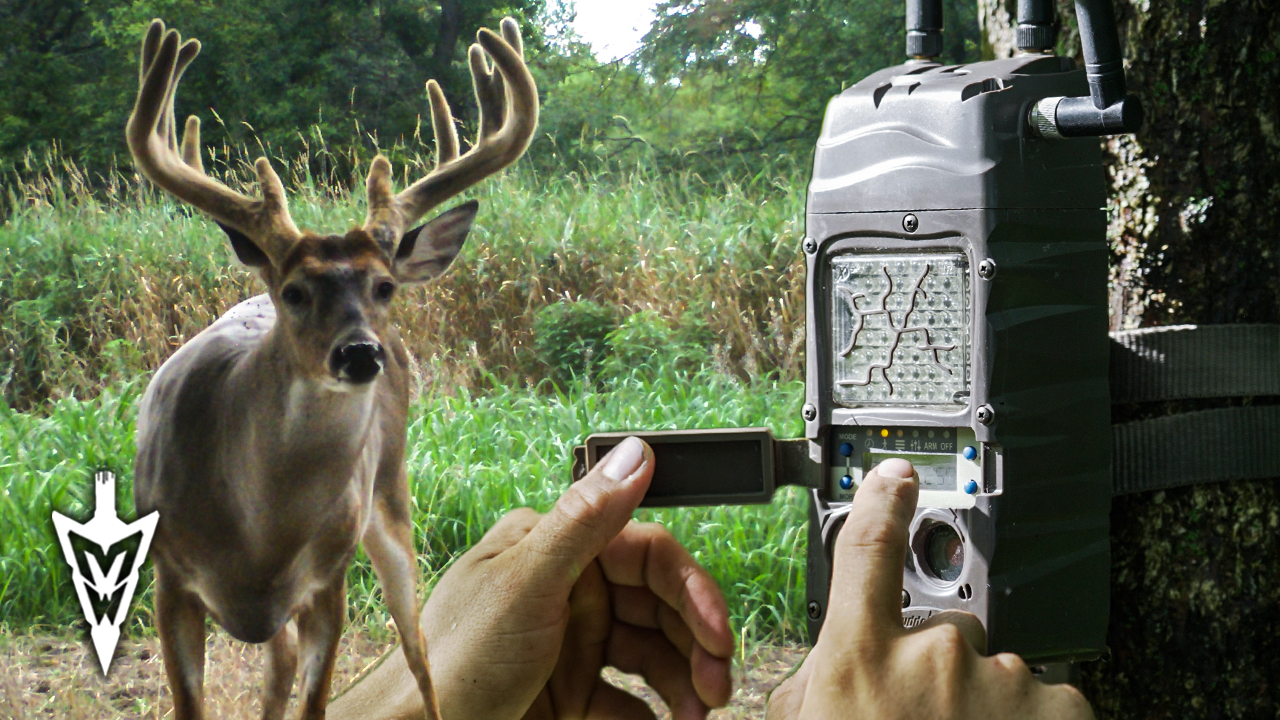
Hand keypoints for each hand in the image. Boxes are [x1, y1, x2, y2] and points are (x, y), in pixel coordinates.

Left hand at [328, 436, 734, 719]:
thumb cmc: (455, 662)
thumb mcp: (527, 585)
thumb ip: (585, 521)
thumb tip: (636, 452)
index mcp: (558, 548)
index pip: (649, 555)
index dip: (692, 591)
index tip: (718, 633)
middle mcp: (570, 590)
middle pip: (659, 608)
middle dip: (696, 644)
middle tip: (718, 686)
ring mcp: (570, 644)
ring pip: (652, 655)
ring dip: (683, 683)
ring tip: (698, 714)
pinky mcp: (568, 693)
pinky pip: (629, 701)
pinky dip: (654, 715)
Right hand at [766, 458, 1094, 719]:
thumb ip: (813, 687)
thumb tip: (824, 666)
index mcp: (860, 658)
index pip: (865, 550)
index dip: (880, 502)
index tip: (896, 477)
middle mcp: (933, 656)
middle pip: (939, 626)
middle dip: (933, 668)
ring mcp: (1001, 682)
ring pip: (991, 672)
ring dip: (981, 707)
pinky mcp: (1061, 709)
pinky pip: (1044, 700)